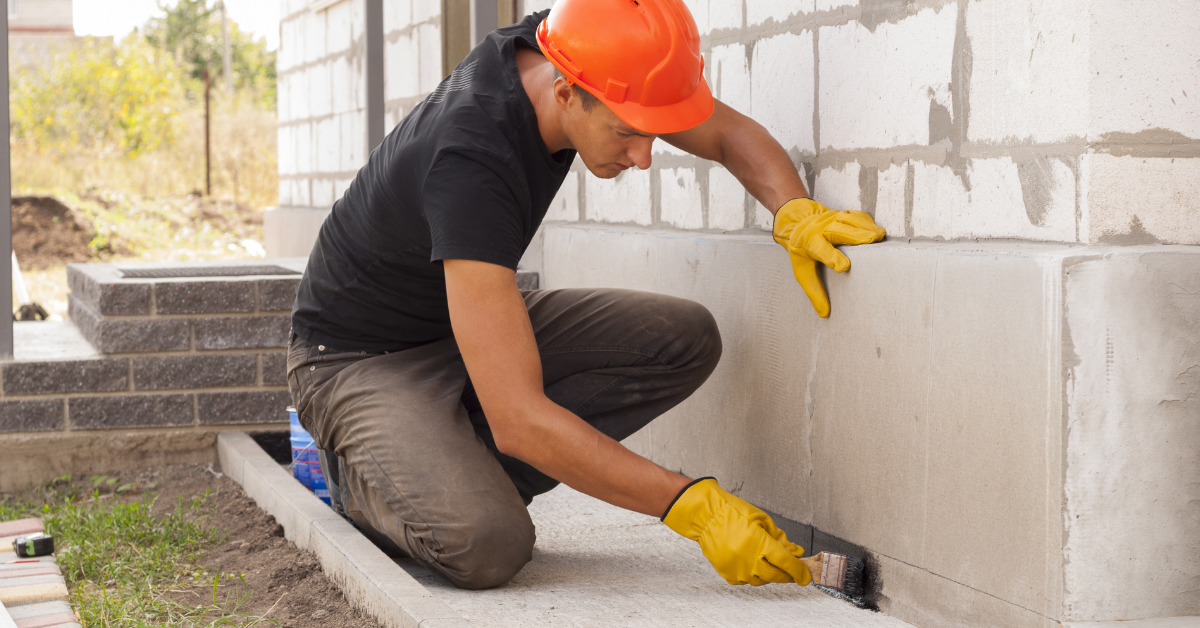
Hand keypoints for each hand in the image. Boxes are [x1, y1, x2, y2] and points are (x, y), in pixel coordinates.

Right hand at [662, 478, 811, 585]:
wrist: (706, 516)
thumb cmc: (732, 512)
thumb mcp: (761, 519)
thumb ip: (779, 538)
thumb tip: (795, 552)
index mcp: (760, 543)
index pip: (786, 563)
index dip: (799, 571)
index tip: (805, 576)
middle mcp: (749, 559)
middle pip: (776, 575)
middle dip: (787, 574)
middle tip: (791, 570)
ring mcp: (737, 569)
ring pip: (761, 580)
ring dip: (769, 574)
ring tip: (767, 562)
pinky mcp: (727, 573)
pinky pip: (746, 581)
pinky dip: (752, 574)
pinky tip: (751, 563)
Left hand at [772, 198, 885, 316]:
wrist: (798, 222)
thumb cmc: (802, 249)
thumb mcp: (802, 271)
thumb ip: (814, 291)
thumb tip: (824, 313)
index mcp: (809, 243)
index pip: (820, 250)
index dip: (832, 257)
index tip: (843, 266)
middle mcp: (821, 229)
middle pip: (839, 231)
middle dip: (855, 236)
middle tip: (872, 242)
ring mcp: (832, 219)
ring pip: (850, 221)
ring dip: (866, 228)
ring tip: (880, 236)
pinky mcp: (843, 214)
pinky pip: (857, 216)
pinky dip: (868, 222)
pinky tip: (877, 229)